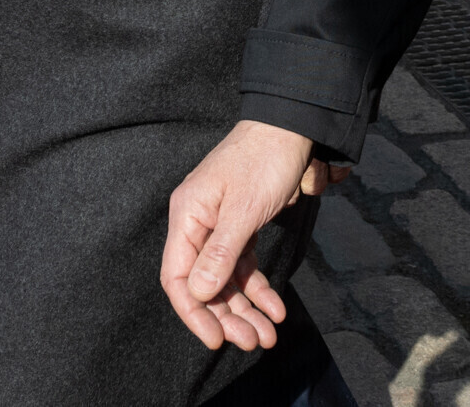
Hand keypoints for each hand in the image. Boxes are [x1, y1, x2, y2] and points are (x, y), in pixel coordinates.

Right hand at [163, 120, 315, 352]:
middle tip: (252, 342)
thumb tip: (197, 295)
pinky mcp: (241, 226)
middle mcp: (199, 224)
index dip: (194, 313)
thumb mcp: (243, 209)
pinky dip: (259, 290)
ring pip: (227, 280)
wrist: (291, 127)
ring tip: (268, 336)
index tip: (216, 339)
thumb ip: (220, 254)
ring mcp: (220, 226)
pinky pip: (245, 267)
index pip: (178, 278)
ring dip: (246, 310)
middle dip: (227, 317)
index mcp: (187, 216)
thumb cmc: (264, 160)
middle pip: (204, 284)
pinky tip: (276, 309)